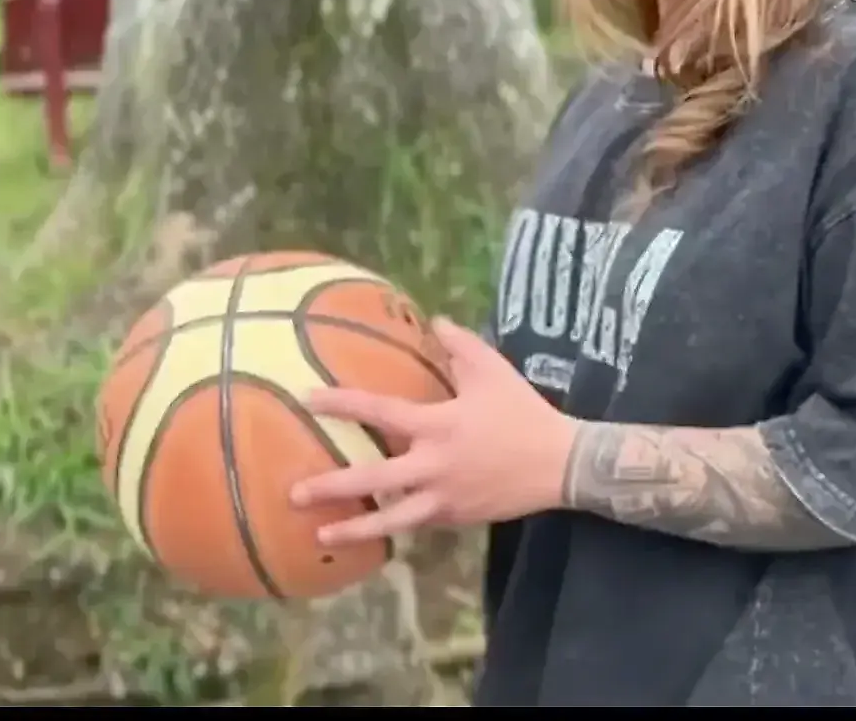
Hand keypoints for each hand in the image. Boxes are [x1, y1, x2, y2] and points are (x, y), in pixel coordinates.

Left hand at [290, 317, 576, 545]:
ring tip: (321, 536)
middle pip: (374, 479)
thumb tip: (435, 320)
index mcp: (438, 425)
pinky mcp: (456, 518)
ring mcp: (444, 498)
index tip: (308, 399)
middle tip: (295, 493)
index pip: (380, 412)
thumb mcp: (493, 371)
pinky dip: (393, 529)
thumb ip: (460, 345)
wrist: (560, 465)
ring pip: (391, 519)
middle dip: (333, 487)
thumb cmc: (523, 413)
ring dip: (354, 529)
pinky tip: (372, 534)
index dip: (343, 404)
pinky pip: (417, 524)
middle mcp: (434, 466)